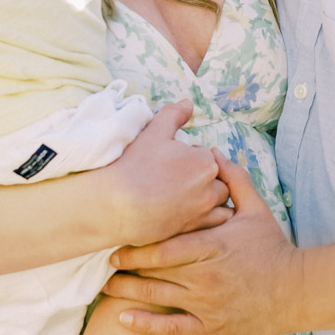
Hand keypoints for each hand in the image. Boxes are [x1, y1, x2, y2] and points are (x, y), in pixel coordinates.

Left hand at [103, 151, 301, 334]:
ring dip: (127, 293)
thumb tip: (212, 153)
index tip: (116, 244)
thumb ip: (233, 179)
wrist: (298, 291)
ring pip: (157, 298)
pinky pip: (171, 327)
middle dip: (126, 268)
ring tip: (106, 288)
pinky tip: (124, 318)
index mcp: (213, 246)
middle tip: (104, 263)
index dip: (135, 247)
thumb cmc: (273, 248)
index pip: (163, 247)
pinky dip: (145, 323)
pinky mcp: (212, 327)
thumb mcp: (256, 209)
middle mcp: (206, 276)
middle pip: (154, 271)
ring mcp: (208, 304)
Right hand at [104, 101, 231, 244]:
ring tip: (187, 200)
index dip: (191, 159)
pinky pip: (211, 226)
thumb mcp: (154, 132)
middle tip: (180, 182)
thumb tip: (189, 103)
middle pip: (218, 181)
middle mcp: (210, 188)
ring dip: (209, 200)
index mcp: (205, 162)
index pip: (207, 157)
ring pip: (219, 205)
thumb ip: (175, 114)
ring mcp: (203, 213)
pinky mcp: (193, 232)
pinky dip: (207, 221)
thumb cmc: (134, 166)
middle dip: (205, 180)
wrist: (115, 205)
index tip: (175, 164)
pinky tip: (189, 216)